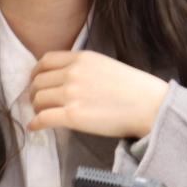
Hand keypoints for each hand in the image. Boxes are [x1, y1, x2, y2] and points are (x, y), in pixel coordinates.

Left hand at [27, 51, 169, 139]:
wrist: (152, 107)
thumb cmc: (135, 88)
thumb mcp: (105, 65)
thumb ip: (83, 68)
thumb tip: (66, 78)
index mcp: (80, 58)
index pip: (45, 61)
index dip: (36, 73)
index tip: (35, 81)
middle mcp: (72, 73)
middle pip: (39, 81)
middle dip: (34, 92)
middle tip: (37, 102)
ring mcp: (71, 94)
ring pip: (38, 99)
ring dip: (36, 108)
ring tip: (40, 114)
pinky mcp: (73, 116)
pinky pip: (44, 118)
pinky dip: (35, 123)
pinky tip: (34, 128)